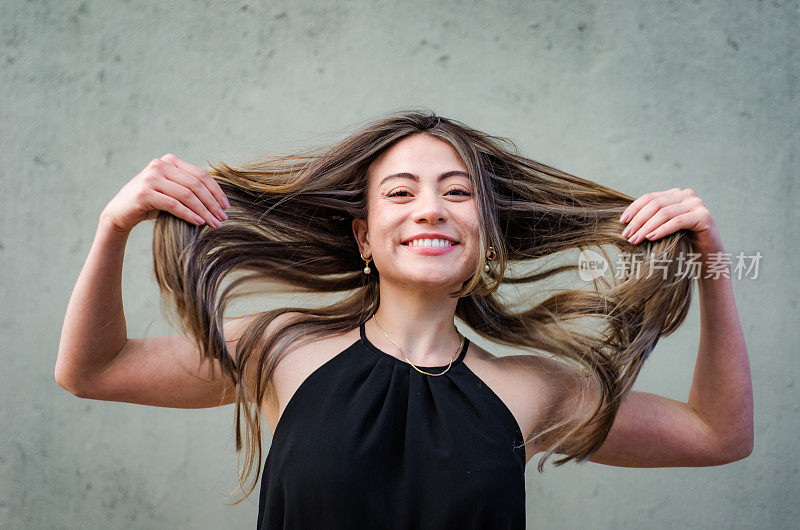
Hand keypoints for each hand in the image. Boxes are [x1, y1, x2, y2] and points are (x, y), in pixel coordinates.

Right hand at [100, 154, 229, 232]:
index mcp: (170, 161)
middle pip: (196, 184)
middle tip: (222, 218)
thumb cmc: (151, 204)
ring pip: (187, 195)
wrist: (120, 212)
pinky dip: (189, 214)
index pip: (201, 175)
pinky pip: (174, 204)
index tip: (226, 206)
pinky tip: (199, 223)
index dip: (216, 191)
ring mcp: (151, 178)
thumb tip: (220, 201)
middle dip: (212, 203)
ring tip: (214, 223)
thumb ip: (189, 189)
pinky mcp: (144, 193)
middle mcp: (160, 165)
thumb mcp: (171, 191)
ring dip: (204, 211)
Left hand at [619, 188, 722, 252]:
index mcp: (674, 194)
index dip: (634, 209)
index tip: (622, 222)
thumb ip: (650, 219)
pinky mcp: (704, 216)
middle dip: (638, 221)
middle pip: (655, 204)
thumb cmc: (681, 243)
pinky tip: (651, 238)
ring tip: (636, 239)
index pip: (649, 197)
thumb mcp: (662, 228)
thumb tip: (624, 221)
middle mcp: (686, 195)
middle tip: (627, 235)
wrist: (706, 258)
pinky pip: (678, 221)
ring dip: (647, 227)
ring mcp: (696, 204)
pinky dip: (662, 229)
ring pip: (665, 213)